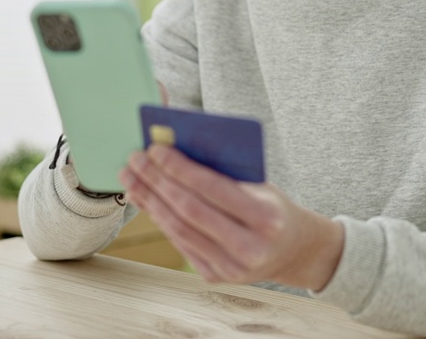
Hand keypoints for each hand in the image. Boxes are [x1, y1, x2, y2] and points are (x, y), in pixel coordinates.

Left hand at [118, 145, 343, 290]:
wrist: (294, 250)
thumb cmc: (271, 206)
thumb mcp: (260, 185)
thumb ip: (223, 172)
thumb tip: (172, 154)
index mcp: (266, 217)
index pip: (212, 189)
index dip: (180, 168)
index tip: (154, 149)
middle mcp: (249, 247)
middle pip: (189, 210)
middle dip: (157, 182)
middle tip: (134, 160)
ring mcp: (232, 268)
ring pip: (179, 229)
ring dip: (150, 201)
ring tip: (131, 178)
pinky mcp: (216, 277)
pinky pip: (181, 243)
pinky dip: (160, 219)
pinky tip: (146, 200)